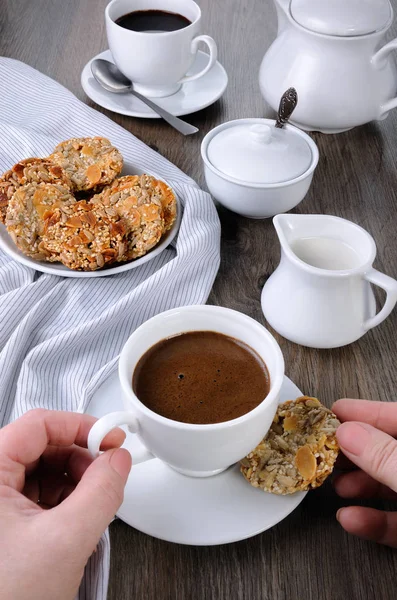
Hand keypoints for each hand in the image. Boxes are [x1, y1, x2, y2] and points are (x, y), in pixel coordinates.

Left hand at [0, 409, 131, 599]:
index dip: (79, 426)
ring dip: (74, 481)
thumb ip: (101, 492)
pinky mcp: (3, 522)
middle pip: (41, 445)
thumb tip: (118, 460)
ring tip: (93, 503)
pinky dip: (63, 500)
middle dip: (79, 457)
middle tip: (107, 471)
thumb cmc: (6, 598)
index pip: (38, 424)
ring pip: (41, 471)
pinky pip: (37, 495)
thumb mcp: (65, 540)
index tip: (109, 437)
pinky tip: (77, 517)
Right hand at [333, 399, 396, 546]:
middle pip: (389, 449)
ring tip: (334, 485)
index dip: (364, 412)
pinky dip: (373, 520)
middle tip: (323, 451)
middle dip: (355, 451)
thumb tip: (348, 432)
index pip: (396, 416)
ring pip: (391, 484)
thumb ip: (384, 456)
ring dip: (360, 486)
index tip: (332, 413)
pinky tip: (350, 518)